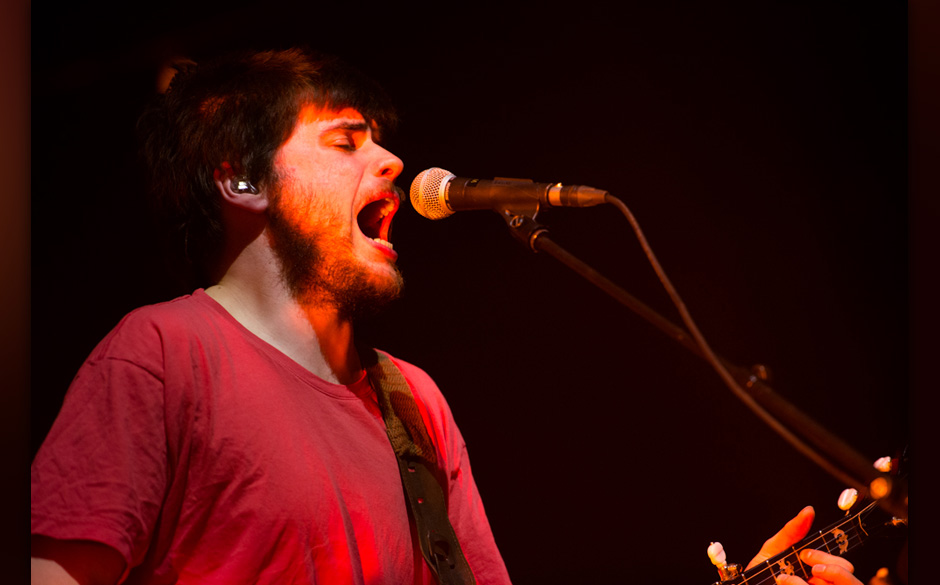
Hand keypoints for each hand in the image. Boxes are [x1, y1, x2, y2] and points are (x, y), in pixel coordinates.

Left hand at [747, 506, 861, 584]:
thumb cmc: (760, 574)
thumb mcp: (773, 550)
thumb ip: (792, 532)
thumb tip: (808, 511)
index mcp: (819, 574)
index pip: (845, 567)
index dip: (828, 559)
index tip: (805, 554)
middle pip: (849, 580)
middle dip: (828, 569)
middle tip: (804, 565)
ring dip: (803, 581)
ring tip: (783, 578)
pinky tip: (780, 583)